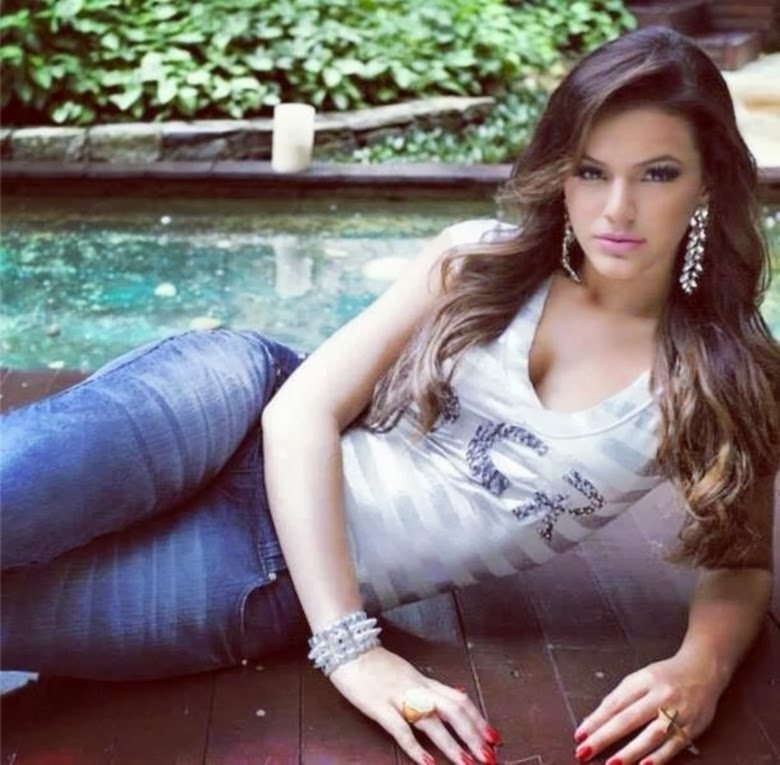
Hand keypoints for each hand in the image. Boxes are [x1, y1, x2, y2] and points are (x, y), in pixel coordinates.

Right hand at [329, 645, 502, 764]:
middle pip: (453, 709)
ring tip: (467, 763)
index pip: (459, 699)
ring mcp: (398, 696)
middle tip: (489, 756)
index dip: (478, 718)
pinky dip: (415, 747)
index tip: (493, 736)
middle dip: (473, 734)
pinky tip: (426, 763)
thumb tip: (453, 694)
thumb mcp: (406, 671)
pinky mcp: (379, 706)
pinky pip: (400, 728)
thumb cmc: (374, 662)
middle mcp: (417, 687)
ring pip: (432, 720)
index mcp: (423, 681)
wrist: (346, 647)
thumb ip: (427, 686)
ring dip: (451, 744)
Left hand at [572, 652, 720, 763]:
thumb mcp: (640, 679)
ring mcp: (678, 712)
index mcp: (643, 680)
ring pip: (651, 734)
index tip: (579, 736)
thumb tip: (596, 722)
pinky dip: (658, 757)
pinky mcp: (692, 727)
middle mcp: (660, 695)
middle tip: (584, 752)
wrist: (704, 670)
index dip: (595, 720)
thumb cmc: (664, 677)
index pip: (614, 703)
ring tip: (612, 764)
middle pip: (628, 718)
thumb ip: (621, 698)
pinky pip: (673, 745)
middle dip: (604, 737)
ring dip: (630, 752)